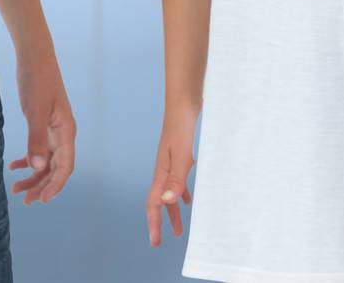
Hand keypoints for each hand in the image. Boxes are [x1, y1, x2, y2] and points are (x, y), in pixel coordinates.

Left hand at [7, 51, 75, 204]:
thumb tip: (37, 167)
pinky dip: (28, 159)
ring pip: (46, 161)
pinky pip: (38, 149)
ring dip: (33, 176)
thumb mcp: (34, 110)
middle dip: (41, 185)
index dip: (55, 185)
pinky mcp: (43, 123)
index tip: (41, 200)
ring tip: (16, 189)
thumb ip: (36, 139)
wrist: (34, 56)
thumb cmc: (37, 80)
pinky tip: (14, 165)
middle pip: (55, 168)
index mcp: (66, 131)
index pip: (65, 167)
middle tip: (24, 200)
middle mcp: (63, 133)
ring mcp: (53, 129)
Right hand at [146, 105, 196, 247]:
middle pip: (160, 201)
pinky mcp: (180, 155)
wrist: (184, 101)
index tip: (155, 242)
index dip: (154, 224)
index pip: (154, 203)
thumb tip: (167, 202)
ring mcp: (171, 161)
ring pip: (169, 193)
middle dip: (161, 222)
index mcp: (161, 170)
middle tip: (162, 241)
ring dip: (172, 211)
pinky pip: (178, 181)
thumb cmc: (181, 124)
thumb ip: (175, 178)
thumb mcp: (181, 154)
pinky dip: (181, 193)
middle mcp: (163, 168)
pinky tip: (189, 198)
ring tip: (179, 228)